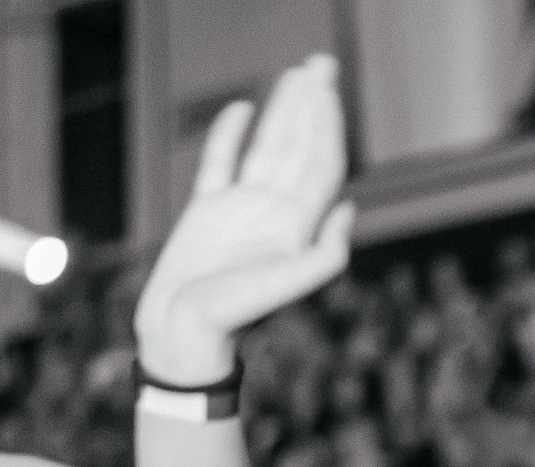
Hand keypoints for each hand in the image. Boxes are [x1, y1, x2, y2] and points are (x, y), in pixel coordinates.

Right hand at [135, 55, 353, 383]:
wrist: (184, 334)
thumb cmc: (233, 317)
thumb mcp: (285, 285)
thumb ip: (325, 253)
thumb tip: (350, 209)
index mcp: (296, 226)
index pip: (321, 164)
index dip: (327, 124)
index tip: (328, 88)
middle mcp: (274, 214)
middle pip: (301, 147)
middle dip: (313, 106)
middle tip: (322, 64)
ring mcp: (241, 210)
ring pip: (267, 148)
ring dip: (283, 111)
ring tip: (295, 75)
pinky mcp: (207, 213)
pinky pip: (221, 164)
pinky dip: (230, 135)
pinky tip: (241, 109)